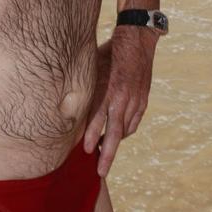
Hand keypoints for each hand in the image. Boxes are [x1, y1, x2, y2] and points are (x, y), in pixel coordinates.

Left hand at [84, 27, 157, 176]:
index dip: (91, 135)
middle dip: (107, 154)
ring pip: (125, 130)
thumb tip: (68, 103)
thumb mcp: (93, 65)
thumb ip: (85, 85)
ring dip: (114, 144)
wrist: (137, 39)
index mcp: (110, 89)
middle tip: (100, 172)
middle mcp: (124, 97)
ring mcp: (136, 100)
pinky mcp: (143, 100)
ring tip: (103, 156)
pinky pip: (134, 122)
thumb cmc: (109, 50)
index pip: (99, 118)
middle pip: (115, 132)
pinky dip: (124, 132)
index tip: (85, 151)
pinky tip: (117, 136)